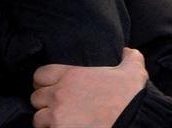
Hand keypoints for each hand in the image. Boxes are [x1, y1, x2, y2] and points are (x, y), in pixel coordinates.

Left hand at [31, 49, 147, 127]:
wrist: (136, 121)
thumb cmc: (131, 98)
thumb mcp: (132, 70)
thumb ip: (128, 57)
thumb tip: (128, 51)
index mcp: (71, 74)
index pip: (40, 75)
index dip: (44, 82)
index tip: (53, 89)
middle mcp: (60, 93)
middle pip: (36, 98)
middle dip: (45, 104)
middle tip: (57, 109)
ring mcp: (58, 115)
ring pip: (38, 118)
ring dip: (47, 121)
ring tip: (60, 123)